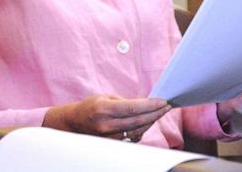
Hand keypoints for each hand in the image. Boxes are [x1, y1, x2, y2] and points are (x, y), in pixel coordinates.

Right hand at [44, 95, 170, 142]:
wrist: (74, 123)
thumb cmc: (90, 107)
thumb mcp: (105, 97)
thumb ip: (124, 102)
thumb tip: (145, 105)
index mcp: (104, 109)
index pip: (133, 108)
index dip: (150, 105)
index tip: (163, 101)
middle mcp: (107, 125)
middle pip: (138, 121)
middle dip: (155, 113)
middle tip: (167, 107)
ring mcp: (110, 137)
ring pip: (138, 131)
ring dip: (152, 121)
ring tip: (160, 112)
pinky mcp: (113, 144)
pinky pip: (133, 137)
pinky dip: (143, 129)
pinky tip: (148, 121)